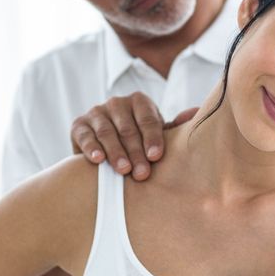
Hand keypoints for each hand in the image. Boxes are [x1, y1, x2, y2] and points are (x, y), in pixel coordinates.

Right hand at [69, 92, 196, 180]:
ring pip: (106, 132)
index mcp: (139, 101)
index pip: (147, 118)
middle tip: (142, 173)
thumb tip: (195, 113)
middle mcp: (117, 103)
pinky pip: (85, 136)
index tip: (156, 157)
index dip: (152, 138)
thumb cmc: (139, 141)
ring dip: (115, 152)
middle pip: (127, 128)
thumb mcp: (156, 134)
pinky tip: (98, 160)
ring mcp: (96, 112)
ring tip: (123, 171)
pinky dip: (91, 148)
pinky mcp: (79, 125)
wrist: (105, 148)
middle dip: (135, 152)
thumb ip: (174, 127)